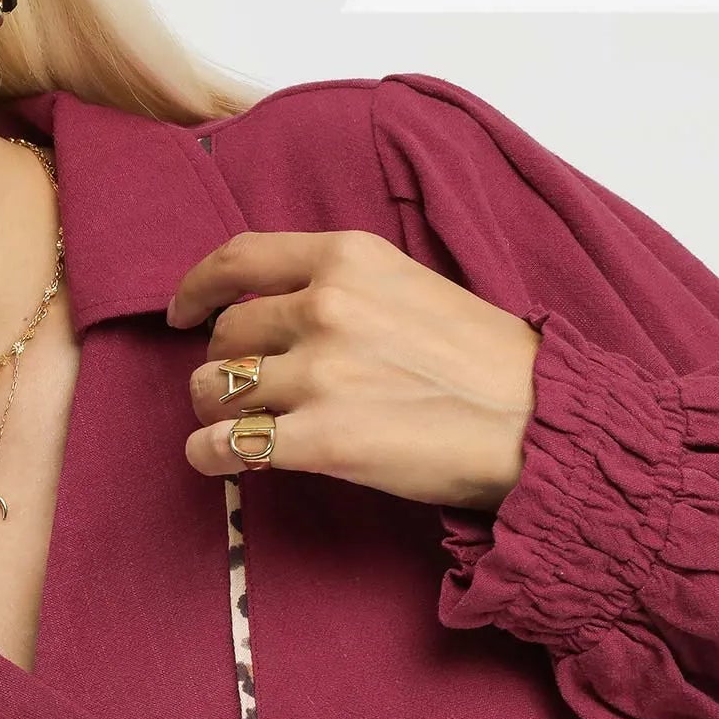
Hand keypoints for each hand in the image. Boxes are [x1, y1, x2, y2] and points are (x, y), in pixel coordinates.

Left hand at [167, 229, 540, 512]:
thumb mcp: (410, 287)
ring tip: (236, 426)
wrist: (537, 422)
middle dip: (221, 364)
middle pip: (225, 334)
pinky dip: (209, 455)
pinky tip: (218, 460)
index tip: (181, 312)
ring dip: (214, 411)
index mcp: (348, 258)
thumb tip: (279, 312)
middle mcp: (325, 307)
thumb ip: (343, 288)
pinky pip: (226, 446)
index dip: (196, 288)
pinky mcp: (321, 439)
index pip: (238, 259)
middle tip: (241, 391)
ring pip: (215, 388)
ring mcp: (320, 374)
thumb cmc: (484, 363)